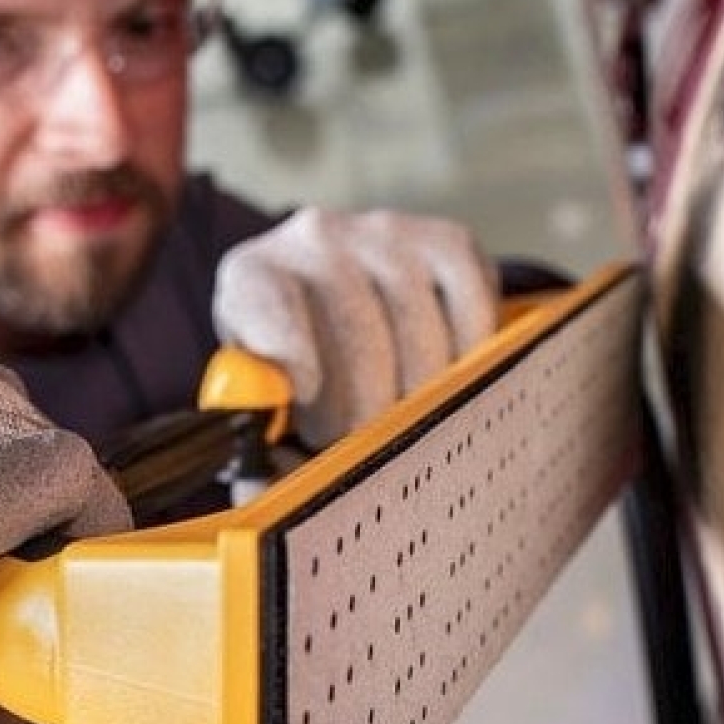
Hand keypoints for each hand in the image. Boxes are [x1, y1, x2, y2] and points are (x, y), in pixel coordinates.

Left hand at [213, 206, 497, 447]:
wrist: (337, 300)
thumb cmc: (295, 370)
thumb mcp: (263, 407)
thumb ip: (258, 454)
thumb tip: (271, 492)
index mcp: (249, 277)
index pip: (266, 306)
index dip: (291, 355)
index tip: (305, 396)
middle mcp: (312, 237)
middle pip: (358, 339)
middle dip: (363, 412)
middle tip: (353, 438)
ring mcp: (384, 231)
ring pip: (421, 335)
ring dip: (416, 394)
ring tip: (390, 409)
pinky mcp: (445, 237)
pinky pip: (473, 310)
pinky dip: (467, 358)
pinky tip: (440, 375)